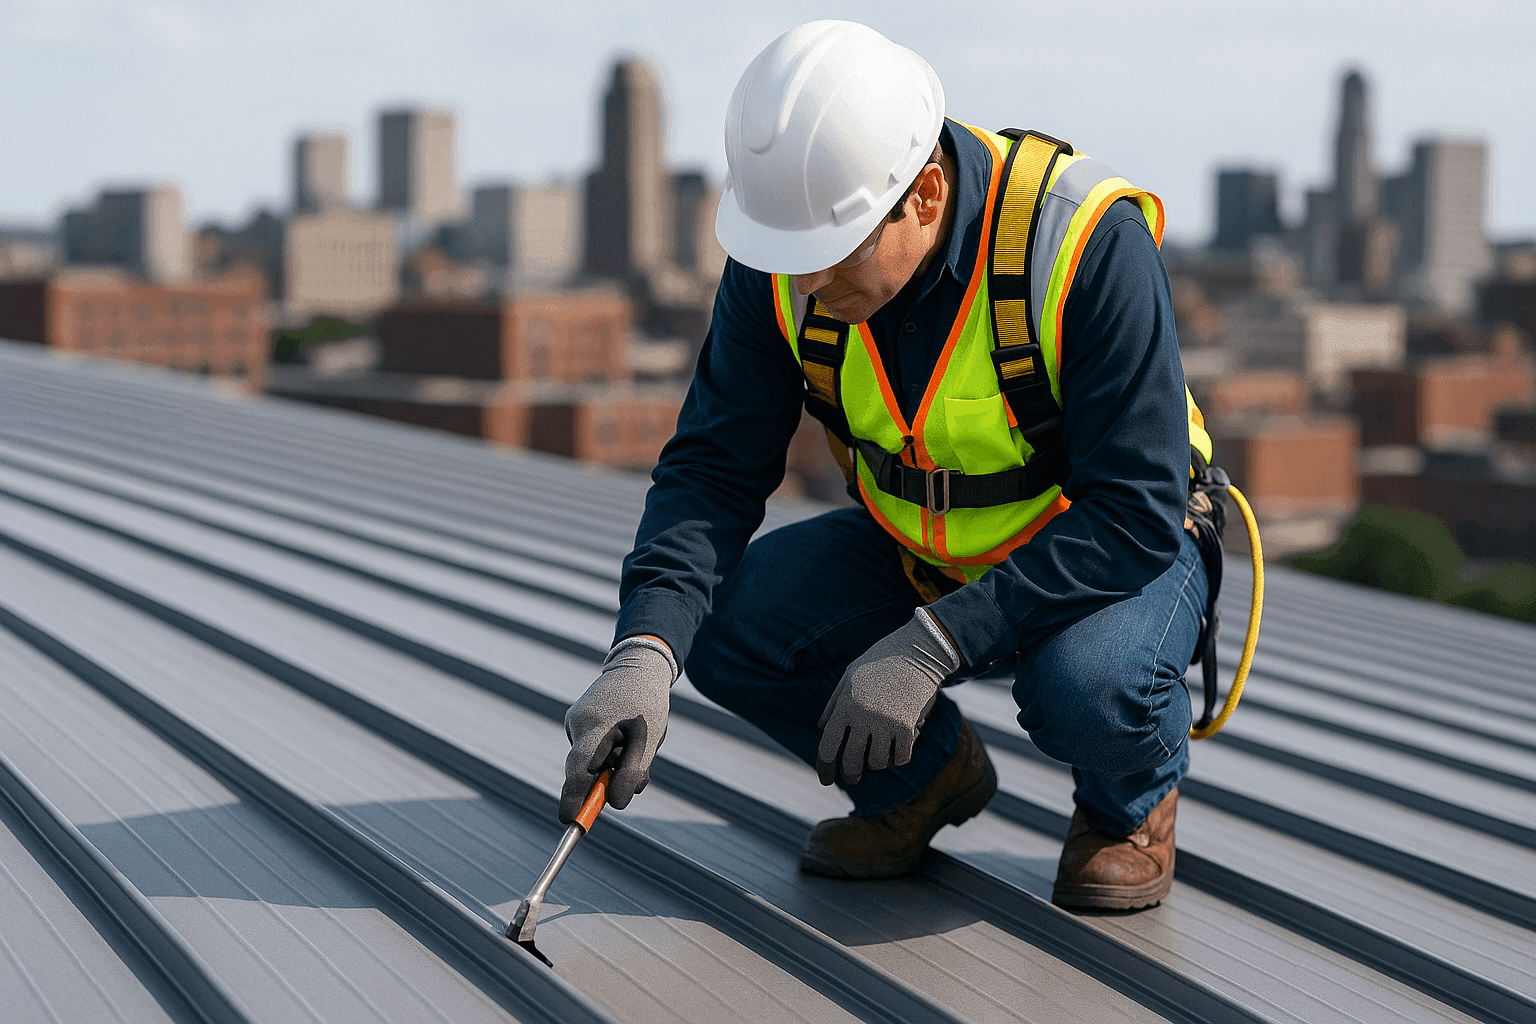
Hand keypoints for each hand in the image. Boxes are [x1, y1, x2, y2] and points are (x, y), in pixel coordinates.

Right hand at [560, 637, 676, 820]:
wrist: (639, 666)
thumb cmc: (646, 705)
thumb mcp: (648, 741)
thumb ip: (632, 773)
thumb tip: (614, 804)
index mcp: (596, 728)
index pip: (578, 773)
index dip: (572, 799)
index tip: (568, 820)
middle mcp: (578, 723)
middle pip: (582, 769)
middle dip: (602, 779)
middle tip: (626, 762)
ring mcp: (574, 719)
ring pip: (589, 759)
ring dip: (609, 762)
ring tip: (631, 738)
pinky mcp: (575, 718)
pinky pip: (590, 747)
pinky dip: (605, 750)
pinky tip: (620, 731)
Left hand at [816, 609, 960, 785]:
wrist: (916, 652)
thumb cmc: (880, 662)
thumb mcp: (849, 677)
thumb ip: (833, 704)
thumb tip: (821, 729)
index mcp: (845, 706)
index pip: (827, 747)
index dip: (824, 768)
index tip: (826, 779)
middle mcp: (863, 718)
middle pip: (850, 761)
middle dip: (850, 775)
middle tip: (852, 778)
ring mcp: (886, 723)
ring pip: (876, 763)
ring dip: (875, 764)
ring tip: (876, 759)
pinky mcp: (908, 727)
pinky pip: (901, 757)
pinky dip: (897, 758)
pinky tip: (896, 753)